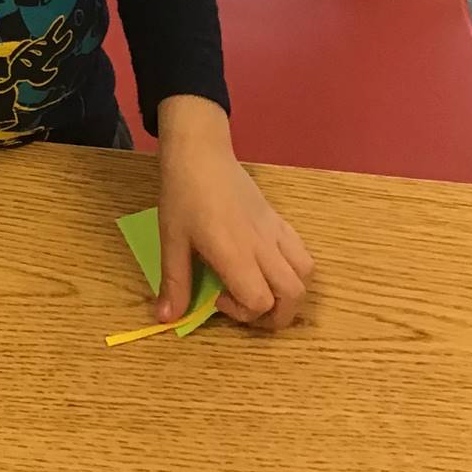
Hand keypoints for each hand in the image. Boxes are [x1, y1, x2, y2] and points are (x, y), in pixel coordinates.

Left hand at [155, 95, 313, 331]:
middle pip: (293, 295)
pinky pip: (301, 251)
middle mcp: (262, 246)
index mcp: (235, 253)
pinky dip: (293, 268)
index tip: (217, 298)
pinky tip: (266, 264)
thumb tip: (165, 319)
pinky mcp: (279, 219)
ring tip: (262, 289)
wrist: (200, 152)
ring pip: (305, 273)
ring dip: (290, 292)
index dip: (243, 313)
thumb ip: (174, 282)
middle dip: (276, 316)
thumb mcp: (171, 240)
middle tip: (247, 308)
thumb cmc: (182, 195)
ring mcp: (275, 231)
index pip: (261, 301)